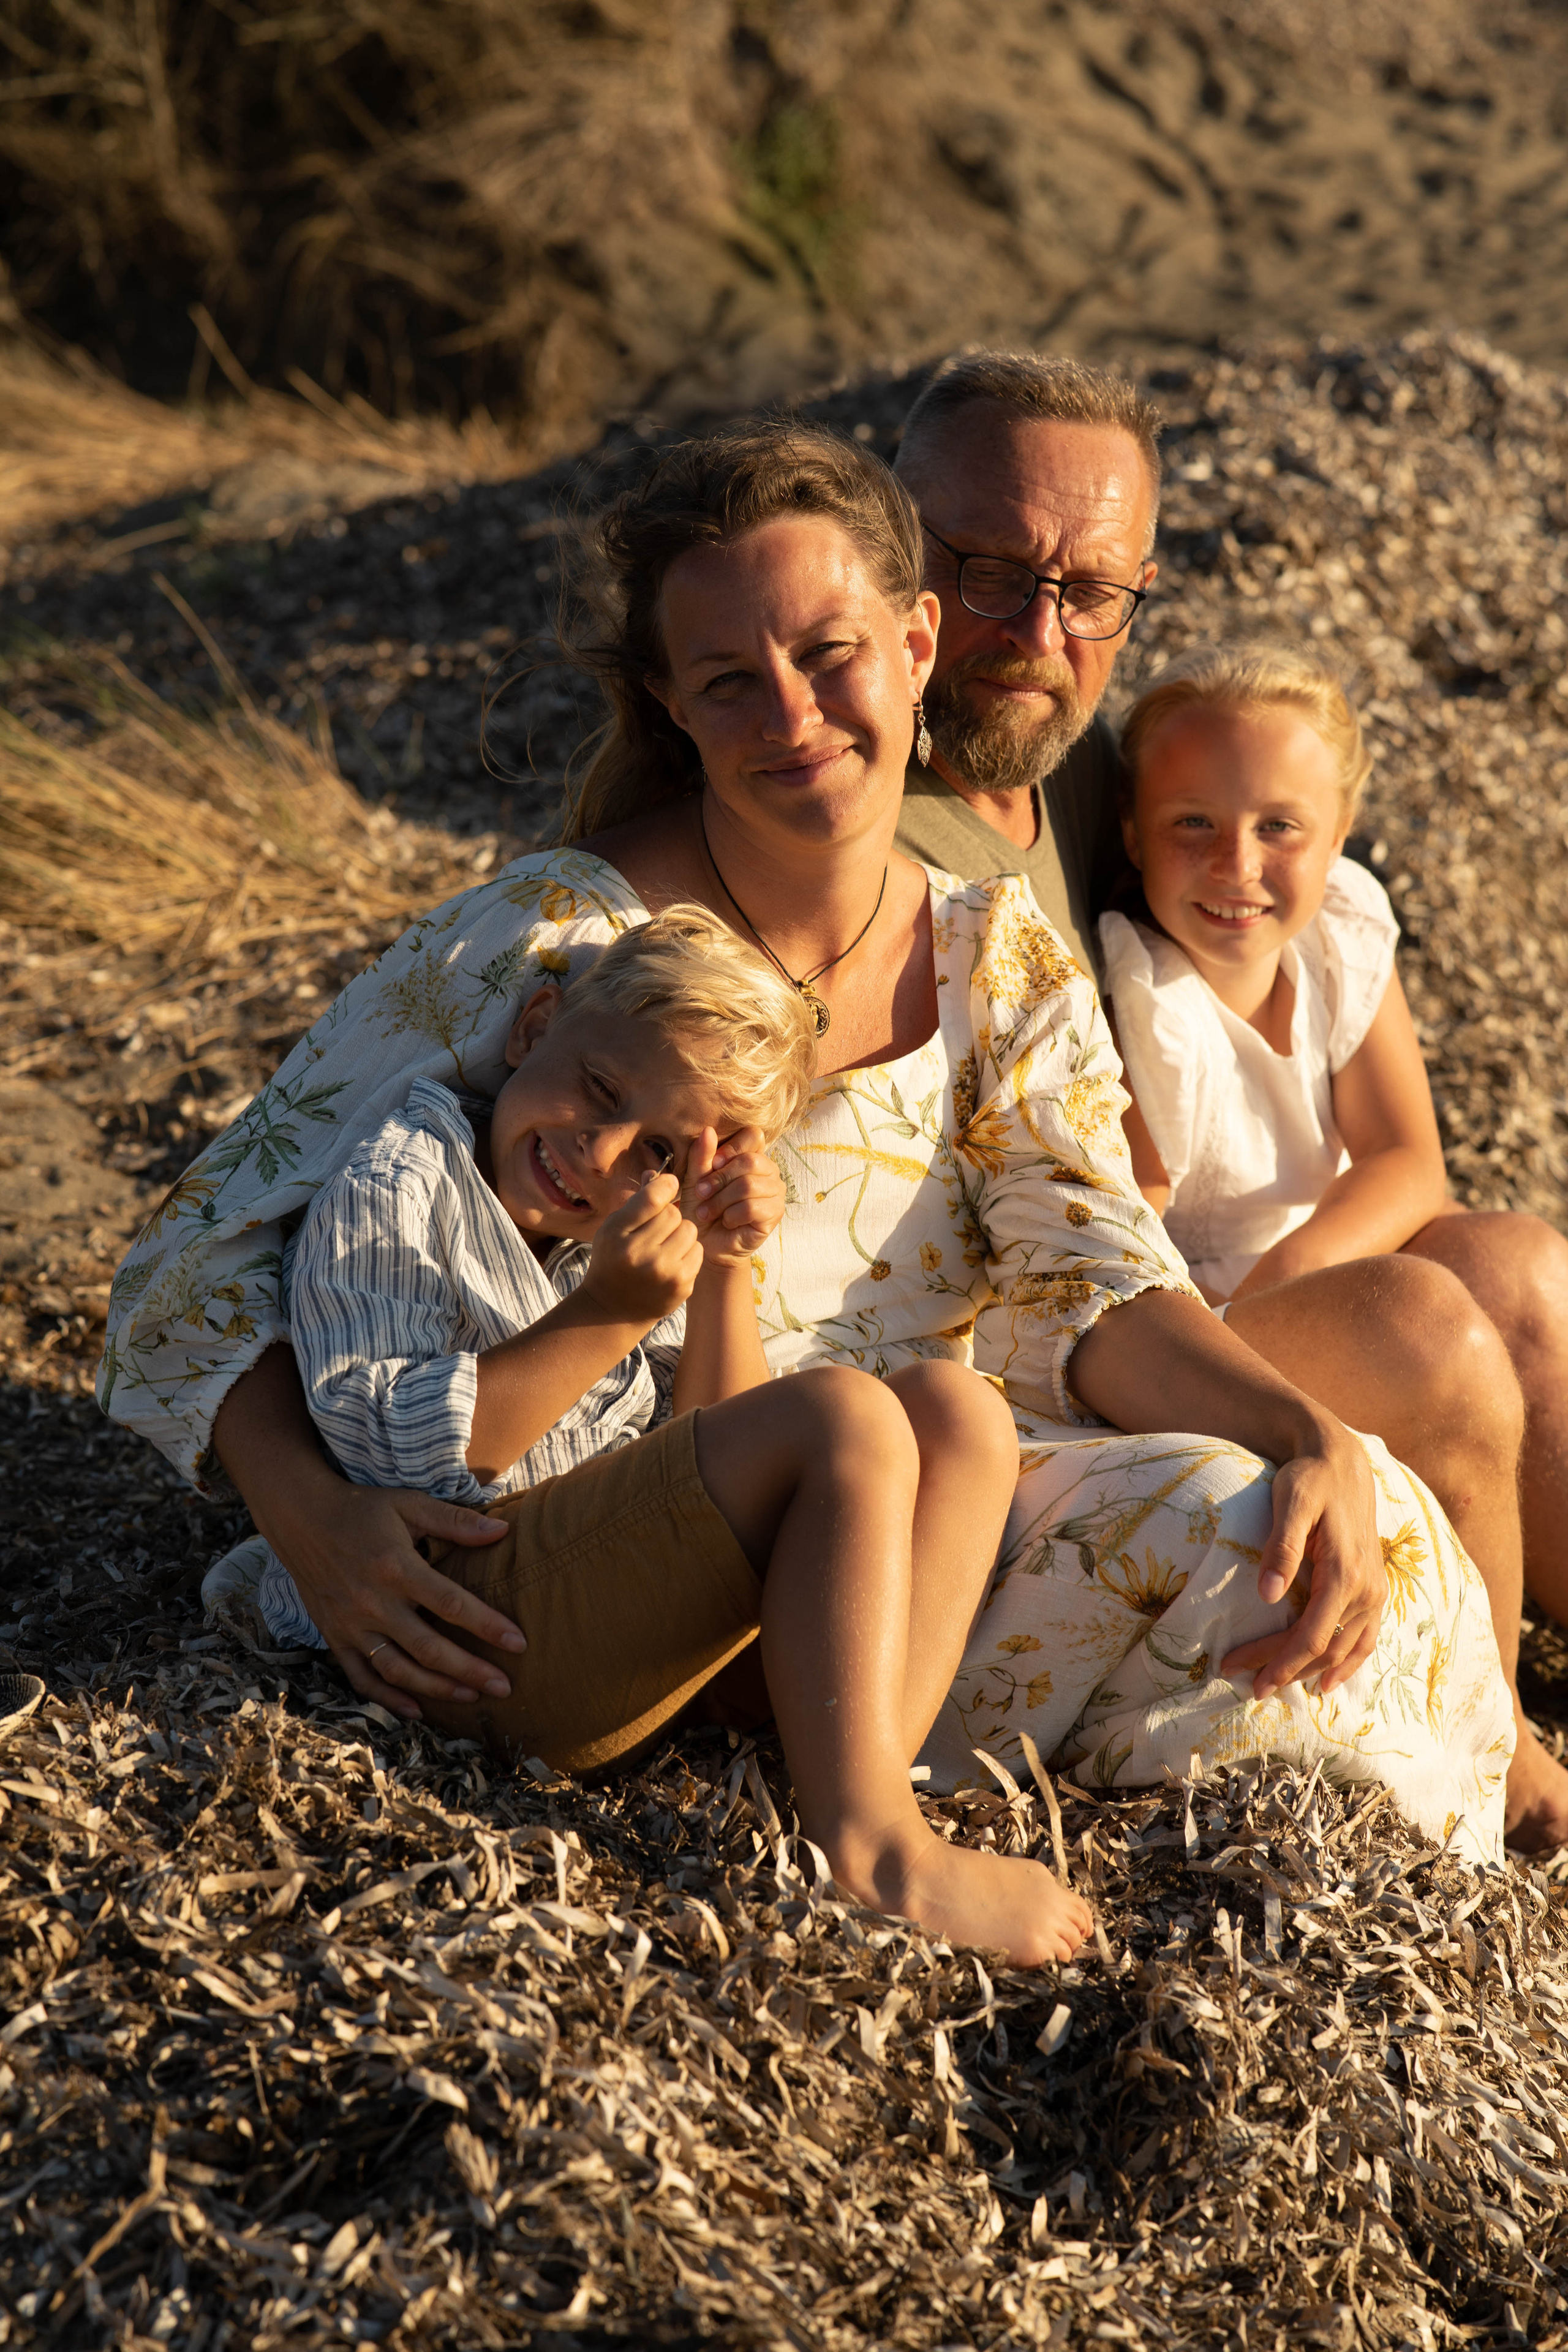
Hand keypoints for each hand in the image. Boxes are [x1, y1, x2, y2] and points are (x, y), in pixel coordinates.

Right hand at [257, 1475, 521, 1720]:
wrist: (301, 1517)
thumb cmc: (362, 1509)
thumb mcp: (409, 1504)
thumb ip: (455, 1521)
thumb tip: (501, 1532)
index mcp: (396, 1567)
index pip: (450, 1604)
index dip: (487, 1626)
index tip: (518, 1643)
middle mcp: (373, 1603)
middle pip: (428, 1648)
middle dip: (470, 1671)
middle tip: (504, 1687)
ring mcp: (351, 1624)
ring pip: (398, 1670)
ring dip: (436, 1688)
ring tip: (471, 1696)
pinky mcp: (335, 1637)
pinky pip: (361, 1677)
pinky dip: (387, 1699)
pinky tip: (417, 1710)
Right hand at [581, 1169, 701, 1323]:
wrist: (613, 1309)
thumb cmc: (613, 1260)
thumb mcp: (614, 1228)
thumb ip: (636, 1202)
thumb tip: (657, 1173)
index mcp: (618, 1234)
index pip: (653, 1197)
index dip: (665, 1184)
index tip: (669, 1185)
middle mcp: (640, 1254)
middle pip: (674, 1213)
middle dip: (669, 1216)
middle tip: (657, 1229)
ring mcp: (663, 1273)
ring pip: (690, 1230)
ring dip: (681, 1233)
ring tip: (665, 1245)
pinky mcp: (681, 1285)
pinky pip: (698, 1251)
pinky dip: (688, 1251)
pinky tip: (672, 1261)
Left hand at [687, 1126, 784, 1263]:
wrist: (706, 1241)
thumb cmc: (702, 1206)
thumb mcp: (695, 1178)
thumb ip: (701, 1155)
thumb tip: (708, 1130)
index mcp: (752, 1155)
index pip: (754, 1135)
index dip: (730, 1149)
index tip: (712, 1165)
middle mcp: (769, 1170)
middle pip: (750, 1161)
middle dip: (720, 1179)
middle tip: (702, 1193)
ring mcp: (776, 1192)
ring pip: (749, 1186)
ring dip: (721, 1201)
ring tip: (708, 1211)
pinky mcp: (775, 1214)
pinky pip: (752, 1207)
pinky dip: (731, 1216)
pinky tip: (727, 1222)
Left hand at [1220, 1422, 1386, 1698]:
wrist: (1342, 1462)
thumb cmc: (1309, 1480)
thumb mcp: (1291, 1503)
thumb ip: (1282, 1548)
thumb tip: (1268, 1595)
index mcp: (1344, 1573)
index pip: (1311, 1635)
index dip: (1281, 1662)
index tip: (1248, 1679)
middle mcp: (1366, 1589)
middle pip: (1324, 1647)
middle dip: (1285, 1670)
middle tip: (1247, 1686)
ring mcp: (1375, 1592)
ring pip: (1344, 1648)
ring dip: (1311, 1673)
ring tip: (1276, 1686)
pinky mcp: (1376, 1589)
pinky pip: (1366, 1638)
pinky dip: (1349, 1664)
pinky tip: (1329, 1682)